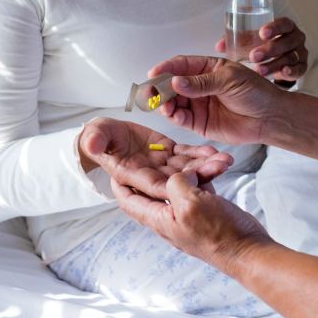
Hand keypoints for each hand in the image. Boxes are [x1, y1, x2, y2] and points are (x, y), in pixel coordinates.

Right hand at [78, 117, 233, 197]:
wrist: (105, 133)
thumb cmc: (97, 135)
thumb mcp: (96, 134)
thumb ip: (96, 139)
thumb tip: (92, 145)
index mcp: (131, 175)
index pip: (152, 183)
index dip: (171, 183)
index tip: (190, 182)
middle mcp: (149, 175)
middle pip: (176, 179)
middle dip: (199, 175)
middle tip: (221, 167)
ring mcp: (161, 166)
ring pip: (186, 168)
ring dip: (206, 165)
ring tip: (226, 160)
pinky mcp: (169, 153)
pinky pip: (187, 155)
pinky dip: (201, 154)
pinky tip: (216, 152)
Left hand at [112, 169, 271, 271]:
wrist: (248, 251)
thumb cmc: (219, 234)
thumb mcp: (191, 204)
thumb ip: (177, 184)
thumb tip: (180, 175)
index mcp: (159, 218)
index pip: (129, 200)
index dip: (119, 183)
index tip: (114, 165)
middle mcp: (170, 217)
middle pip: (154, 189)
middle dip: (157, 167)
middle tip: (155, 148)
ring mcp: (188, 215)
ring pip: (180, 185)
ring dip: (187, 169)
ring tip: (197, 153)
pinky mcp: (206, 212)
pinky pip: (198, 188)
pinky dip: (203, 175)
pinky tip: (213, 164)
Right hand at [148, 56, 281, 143]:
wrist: (269, 117)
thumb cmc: (255, 92)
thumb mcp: (229, 80)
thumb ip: (201, 83)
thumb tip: (175, 82)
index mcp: (208, 68)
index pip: (181, 65)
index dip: (166, 68)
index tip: (154, 73)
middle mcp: (200, 85)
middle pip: (173, 84)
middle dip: (161, 88)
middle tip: (152, 92)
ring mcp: (198, 104)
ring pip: (174, 102)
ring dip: (166, 103)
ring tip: (164, 105)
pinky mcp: (200, 123)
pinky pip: (182, 119)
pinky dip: (175, 117)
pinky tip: (174, 115)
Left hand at [215, 17, 307, 82]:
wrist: (281, 62)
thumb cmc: (265, 45)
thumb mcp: (254, 39)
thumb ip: (238, 39)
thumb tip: (220, 46)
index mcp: (285, 27)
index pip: (284, 23)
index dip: (274, 27)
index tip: (262, 33)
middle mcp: (295, 38)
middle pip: (287, 41)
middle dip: (270, 49)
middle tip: (254, 56)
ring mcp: (300, 53)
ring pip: (290, 57)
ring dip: (274, 64)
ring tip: (259, 70)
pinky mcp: (301, 67)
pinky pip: (299, 70)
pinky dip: (290, 72)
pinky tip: (281, 75)